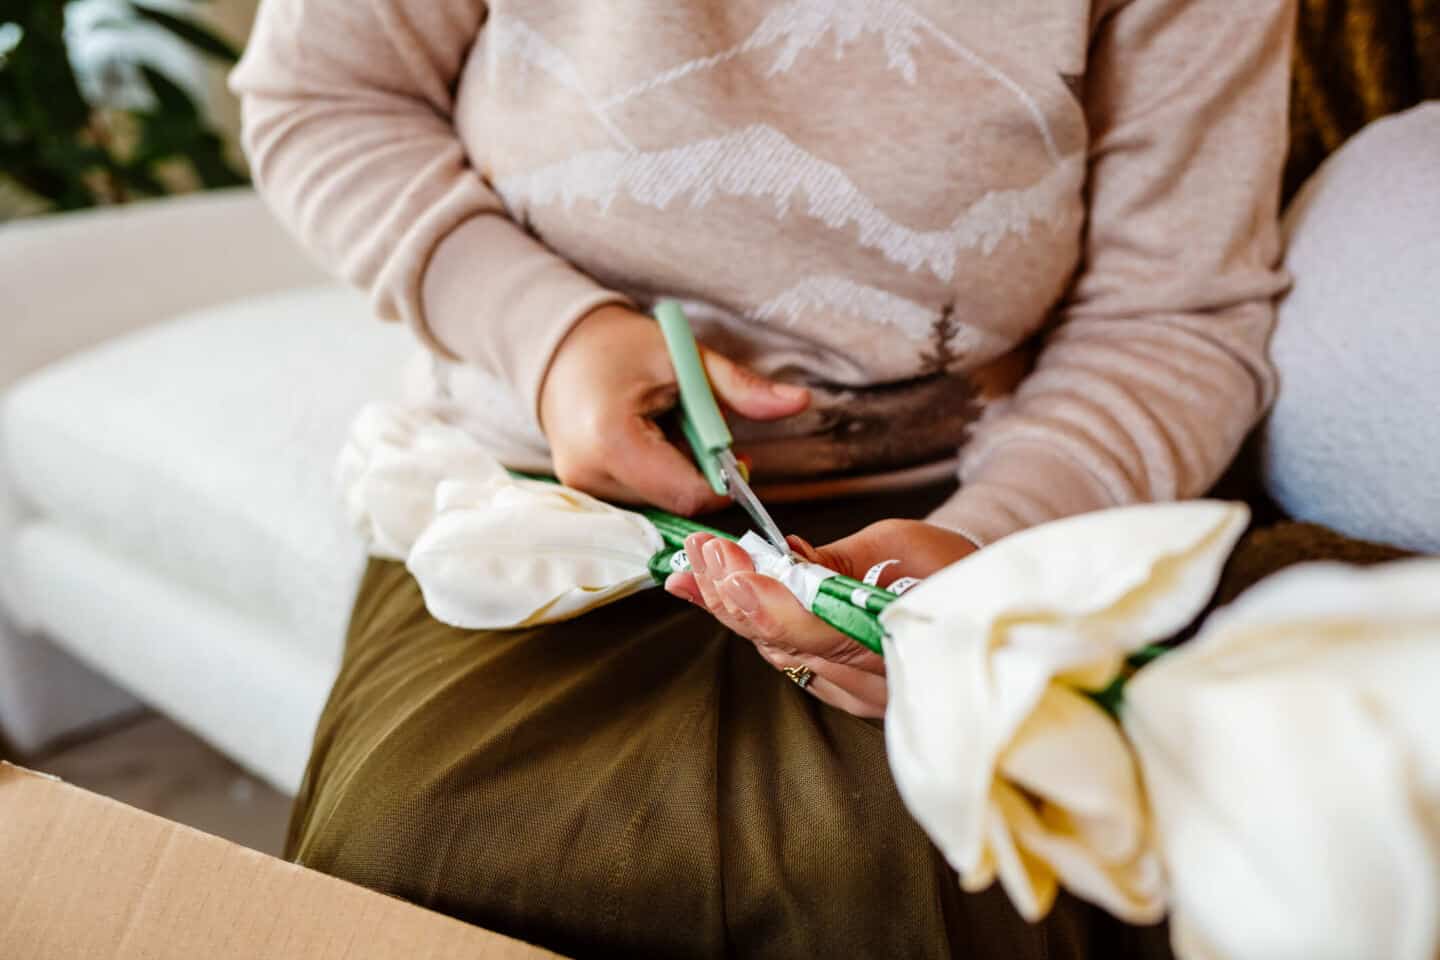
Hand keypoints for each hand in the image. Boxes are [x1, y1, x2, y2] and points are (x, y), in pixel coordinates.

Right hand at [538, 305, 809, 514]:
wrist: (559, 351)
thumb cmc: (621, 348)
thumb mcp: (685, 358)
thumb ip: (741, 388)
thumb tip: (800, 402)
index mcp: (612, 440)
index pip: (689, 494)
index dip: (725, 481)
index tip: (738, 452)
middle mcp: (590, 476)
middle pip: (676, 502)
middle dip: (701, 473)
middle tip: (697, 429)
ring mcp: (583, 491)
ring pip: (661, 504)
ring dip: (679, 474)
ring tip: (666, 430)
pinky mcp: (585, 495)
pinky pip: (641, 500)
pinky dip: (658, 476)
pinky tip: (648, 445)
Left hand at [665, 520, 977, 716]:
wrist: (997, 606)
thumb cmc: (955, 569)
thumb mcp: (899, 546)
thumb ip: (835, 561)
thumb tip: (779, 559)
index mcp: (899, 639)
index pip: (816, 627)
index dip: (762, 597)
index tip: (724, 562)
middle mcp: (876, 682)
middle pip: (783, 643)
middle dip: (730, 594)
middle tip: (694, 553)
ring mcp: (862, 695)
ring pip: (779, 653)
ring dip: (731, 608)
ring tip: (693, 565)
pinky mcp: (851, 694)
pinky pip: (791, 659)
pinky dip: (754, 623)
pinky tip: (719, 593)